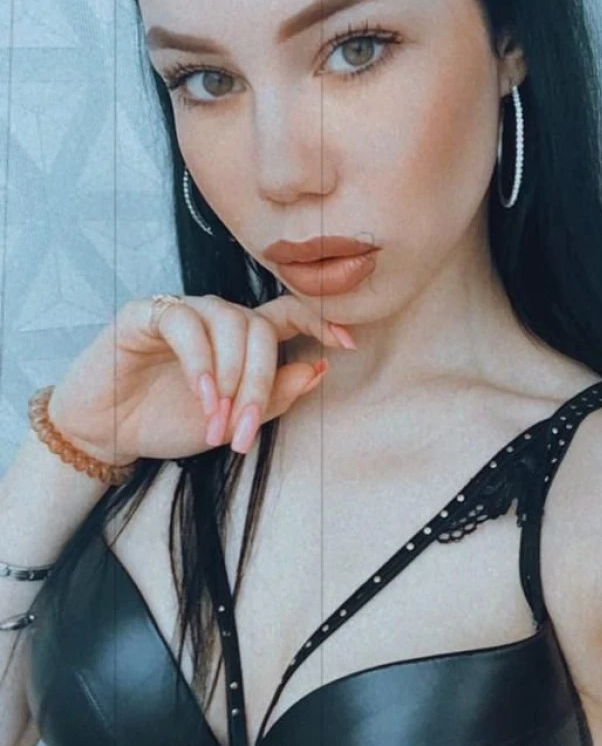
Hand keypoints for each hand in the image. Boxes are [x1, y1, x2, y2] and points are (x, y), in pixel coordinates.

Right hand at [46, 294, 354, 465]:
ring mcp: (184, 312)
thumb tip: (318, 368)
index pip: (289, 315)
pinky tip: (200, 393)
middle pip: (262, 330)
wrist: (108, 433)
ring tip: (216, 417)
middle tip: (244, 427)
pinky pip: (186, 324)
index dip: (321, 320)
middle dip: (260, 382)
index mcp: (243, 340)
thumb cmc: (170, 422)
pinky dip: (200, 361)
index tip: (348, 343)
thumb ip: (273, 396)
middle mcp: (218, 319)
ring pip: (230, 324)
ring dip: (230, 378)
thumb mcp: (233, 420)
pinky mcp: (148, 314)